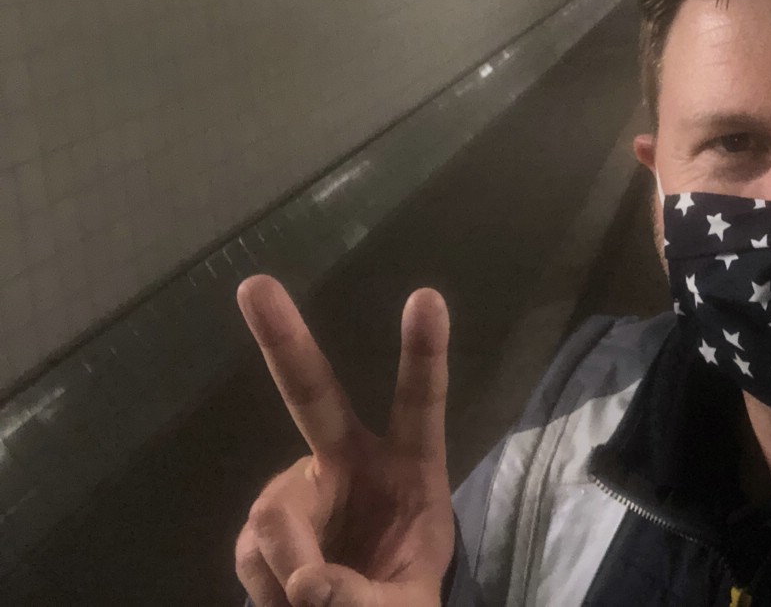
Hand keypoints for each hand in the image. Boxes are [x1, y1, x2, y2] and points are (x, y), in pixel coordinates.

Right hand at [234, 275, 455, 606]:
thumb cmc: (399, 597)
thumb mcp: (406, 606)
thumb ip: (368, 597)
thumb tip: (308, 582)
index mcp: (411, 468)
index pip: (420, 404)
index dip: (422, 353)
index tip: (427, 297)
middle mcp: (350, 463)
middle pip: (312, 395)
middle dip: (283, 340)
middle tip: (255, 286)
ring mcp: (303, 491)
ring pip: (275, 512)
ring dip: (287, 562)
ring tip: (311, 597)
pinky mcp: (266, 526)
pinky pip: (252, 550)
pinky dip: (268, 584)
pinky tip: (288, 596)